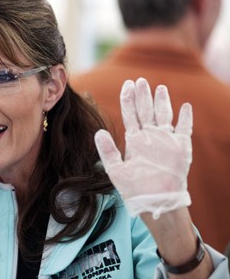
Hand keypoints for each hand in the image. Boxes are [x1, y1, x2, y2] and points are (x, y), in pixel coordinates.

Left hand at [94, 78, 192, 218]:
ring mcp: (165, 141)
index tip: (127, 85)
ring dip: (162, 102)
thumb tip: (98, 132)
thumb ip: (107, 151)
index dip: (128, 100)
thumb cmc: (134, 189)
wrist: (155, 202)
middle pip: (146, 111)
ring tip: (159, 88)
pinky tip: (185, 107)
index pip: (130, 115)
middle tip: (140, 81)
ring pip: (163, 116)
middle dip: (143, 96)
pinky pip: (185, 129)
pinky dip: (185, 118)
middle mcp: (149, 137)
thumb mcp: (116, 170)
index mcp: (134, 140)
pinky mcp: (180, 148)